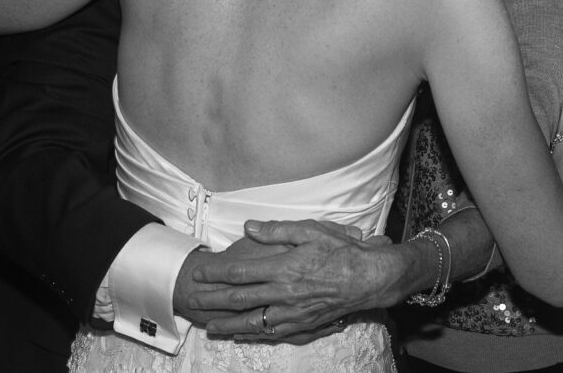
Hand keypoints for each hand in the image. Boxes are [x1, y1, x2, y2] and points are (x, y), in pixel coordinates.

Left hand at [188, 220, 407, 339]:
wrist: (370, 279)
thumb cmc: (342, 252)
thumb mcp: (311, 231)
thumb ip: (277, 230)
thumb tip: (249, 226)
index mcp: (283, 268)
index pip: (239, 272)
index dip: (215, 273)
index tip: (198, 272)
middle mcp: (283, 294)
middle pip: (239, 299)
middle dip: (213, 301)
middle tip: (192, 301)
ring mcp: (292, 313)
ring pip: (252, 322)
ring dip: (228, 324)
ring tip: (209, 327)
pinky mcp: (303, 324)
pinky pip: (271, 333)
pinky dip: (253, 335)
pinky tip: (242, 336)